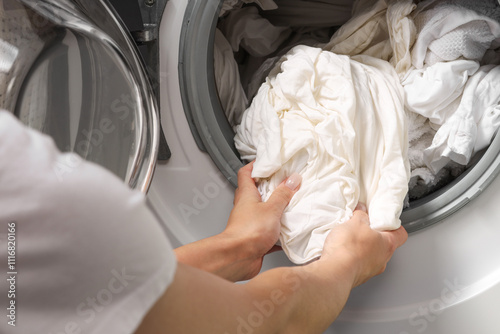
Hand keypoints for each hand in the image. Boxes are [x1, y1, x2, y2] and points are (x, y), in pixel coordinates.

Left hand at [222, 161, 301, 279]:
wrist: (238, 258)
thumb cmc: (248, 232)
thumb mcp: (271, 209)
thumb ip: (282, 194)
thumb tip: (292, 180)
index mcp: (246, 195)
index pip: (246, 173)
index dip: (255, 166)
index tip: (267, 162)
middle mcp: (245, 208)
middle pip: (256, 192)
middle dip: (270, 187)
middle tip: (285, 183)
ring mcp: (249, 223)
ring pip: (263, 212)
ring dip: (276, 210)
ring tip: (291, 206)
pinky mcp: (255, 239)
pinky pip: (269, 232)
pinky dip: (279, 232)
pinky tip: (289, 234)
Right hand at [320, 204, 407, 286]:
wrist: (335, 270)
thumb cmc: (349, 249)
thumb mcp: (355, 222)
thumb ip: (360, 215)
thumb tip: (362, 211)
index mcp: (387, 244)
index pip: (401, 234)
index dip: (394, 226)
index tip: (385, 220)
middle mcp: (382, 259)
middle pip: (384, 245)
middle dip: (373, 236)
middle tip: (363, 228)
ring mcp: (371, 270)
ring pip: (371, 256)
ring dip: (362, 248)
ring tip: (350, 240)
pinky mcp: (358, 276)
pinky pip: (358, 264)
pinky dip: (352, 258)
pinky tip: (343, 252)